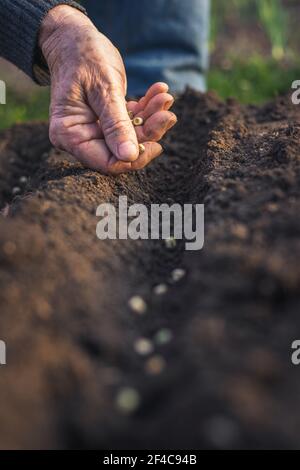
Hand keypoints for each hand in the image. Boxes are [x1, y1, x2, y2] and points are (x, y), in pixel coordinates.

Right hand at [39, 6, 176, 173]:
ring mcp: (94, 129)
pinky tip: (158, 91)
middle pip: (121, 151)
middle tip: (167, 114)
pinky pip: (131, 122)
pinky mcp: (107, 120)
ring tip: (164, 98)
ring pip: (130, 137)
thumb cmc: (82, 56)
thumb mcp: (103, 89)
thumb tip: (129, 157)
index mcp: (70, 135)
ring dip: (151, 119)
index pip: (105, 162)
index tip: (157, 144)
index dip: (133, 158)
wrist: (74, 37)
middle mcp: (80, 137)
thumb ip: (116, 124)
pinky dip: (146, 108)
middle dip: (147, 134)